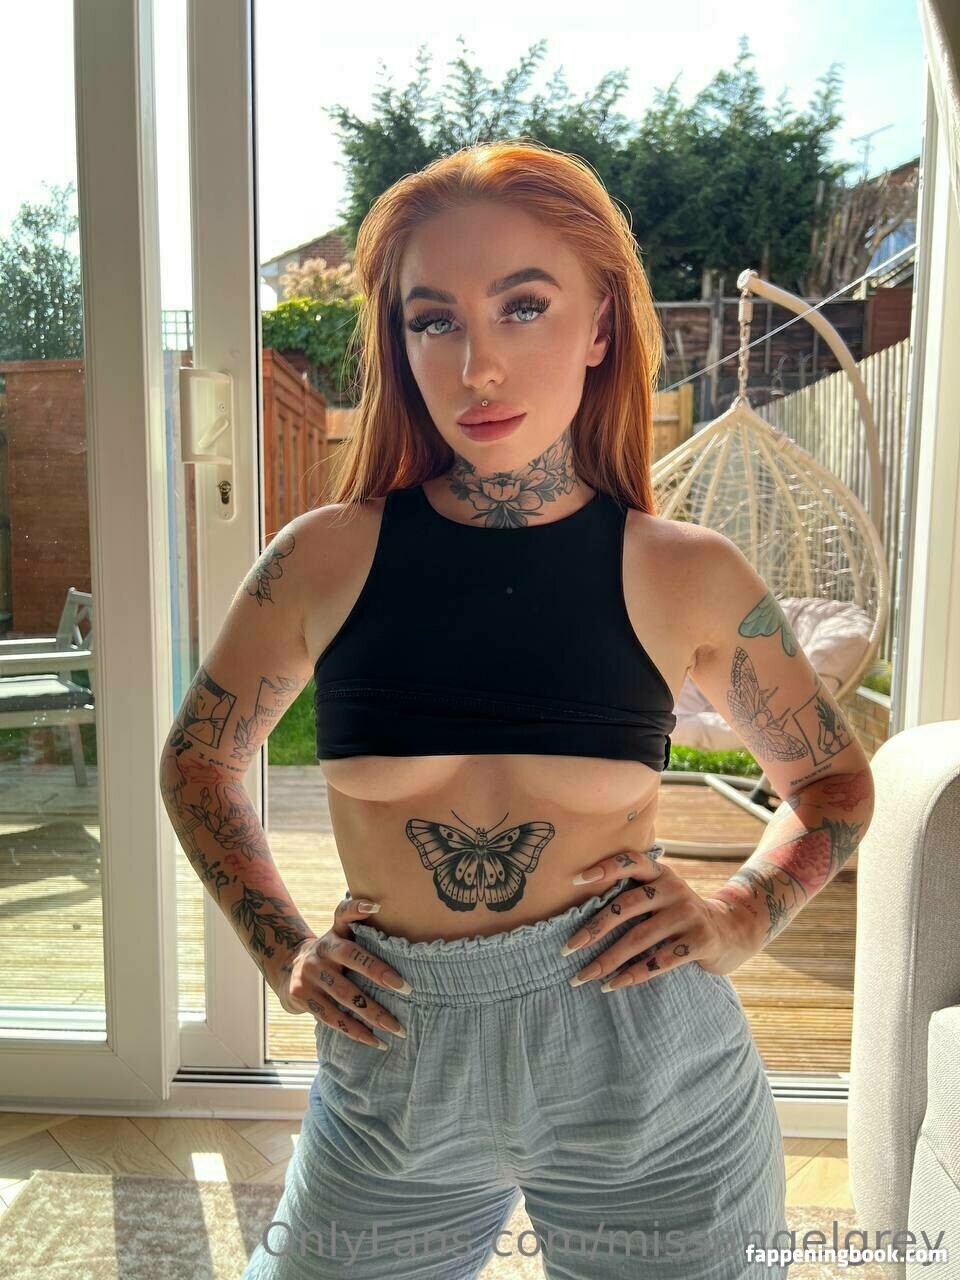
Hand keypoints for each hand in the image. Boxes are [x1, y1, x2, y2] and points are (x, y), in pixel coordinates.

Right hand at [275, 895, 410, 1047]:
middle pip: (352, 960)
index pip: (344, 916)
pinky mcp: (302, 998)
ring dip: (374, 1015)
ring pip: (346, 997)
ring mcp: (309, 976)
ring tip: (397, 1028)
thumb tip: (379, 906)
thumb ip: (355, 918)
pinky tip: (376, 1041)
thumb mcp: (338, 932)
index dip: (358, 909)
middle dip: (380, 974)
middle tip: (407, 990)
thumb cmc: (329, 952)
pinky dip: (356, 1032)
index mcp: (333, 934)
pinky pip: (333, 1018)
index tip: (378, 907)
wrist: (289, 969)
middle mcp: (320, 952)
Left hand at [560, 850, 757, 990]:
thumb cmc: (679, 913)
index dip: (605, 868)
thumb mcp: (663, 894)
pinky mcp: (700, 941)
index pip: (630, 862)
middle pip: (626, 907)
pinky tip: (613, 984)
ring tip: (584, 976)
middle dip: (593, 930)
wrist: (731, 931)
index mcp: (660, 873)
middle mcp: (674, 889)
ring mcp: (688, 914)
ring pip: (639, 939)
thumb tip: (581, 907)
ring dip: (607, 960)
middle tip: (567, 949)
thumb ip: (635, 892)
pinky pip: (660, 961)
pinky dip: (634, 974)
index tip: (575, 880)